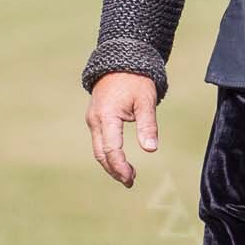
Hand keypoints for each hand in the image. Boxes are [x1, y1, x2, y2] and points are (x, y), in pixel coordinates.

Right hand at [86, 71, 158, 187]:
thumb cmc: (136, 80)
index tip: (131, 178)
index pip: (110, 149)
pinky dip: (108, 153)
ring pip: (98, 148)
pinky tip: (121, 160)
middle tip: (130, 181)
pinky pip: (99, 140)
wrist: (120, 62)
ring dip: (111, 163)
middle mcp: (95, 120)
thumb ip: (148, 125)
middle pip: (100, 153)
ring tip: (128, 175)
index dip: (120, 166)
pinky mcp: (96, 118)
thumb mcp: (146, 101)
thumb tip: (150, 149)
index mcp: (107, 116)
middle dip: (114, 169)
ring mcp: (93, 119)